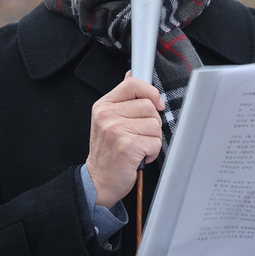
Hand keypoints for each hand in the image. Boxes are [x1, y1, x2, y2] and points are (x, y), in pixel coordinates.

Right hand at [85, 74, 163, 207]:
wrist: (98, 181)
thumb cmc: (107, 152)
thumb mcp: (107, 120)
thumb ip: (122, 99)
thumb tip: (132, 74)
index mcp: (103, 106)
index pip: (133, 84)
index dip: (150, 92)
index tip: (156, 103)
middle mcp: (108, 116)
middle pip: (149, 106)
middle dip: (152, 123)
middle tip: (139, 135)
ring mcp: (117, 131)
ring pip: (155, 125)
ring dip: (152, 139)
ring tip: (138, 147)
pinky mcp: (128, 146)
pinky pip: (155, 142)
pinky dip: (152, 152)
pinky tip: (139, 156)